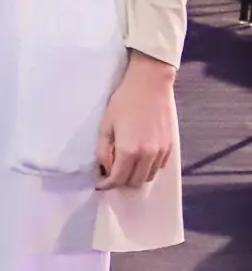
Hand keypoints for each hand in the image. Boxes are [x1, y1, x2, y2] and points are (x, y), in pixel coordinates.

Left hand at [95, 52, 177, 189]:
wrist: (150, 85)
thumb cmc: (124, 102)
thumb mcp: (106, 125)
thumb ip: (103, 150)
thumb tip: (104, 168)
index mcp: (129, 150)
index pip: (118, 179)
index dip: (106, 184)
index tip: (100, 183)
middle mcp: (148, 155)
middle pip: (134, 182)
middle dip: (120, 182)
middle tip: (110, 175)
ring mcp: (162, 151)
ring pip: (148, 177)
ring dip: (135, 177)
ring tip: (124, 167)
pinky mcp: (171, 146)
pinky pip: (159, 167)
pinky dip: (148, 169)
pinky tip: (139, 159)